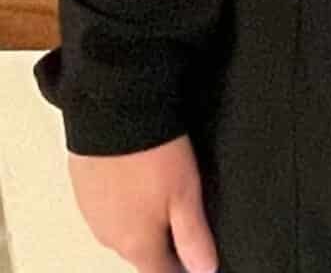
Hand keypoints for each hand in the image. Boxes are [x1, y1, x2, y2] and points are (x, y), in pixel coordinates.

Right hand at [68, 135, 218, 272]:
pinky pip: (109, 210)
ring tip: (166, 198)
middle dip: (165, 246)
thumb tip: (205, 269)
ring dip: (144, 224)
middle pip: (143, 253)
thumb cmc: (151, 155)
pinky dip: (127, 204)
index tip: (195, 263)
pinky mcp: (84, 192)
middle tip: (187, 227)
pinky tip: (141, 183)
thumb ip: (194, 238)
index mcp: (135, 243)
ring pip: (125, 232)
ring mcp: (93, 215)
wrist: (113, 114)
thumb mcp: (186, 197)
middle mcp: (109, 236)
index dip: (182, 270)